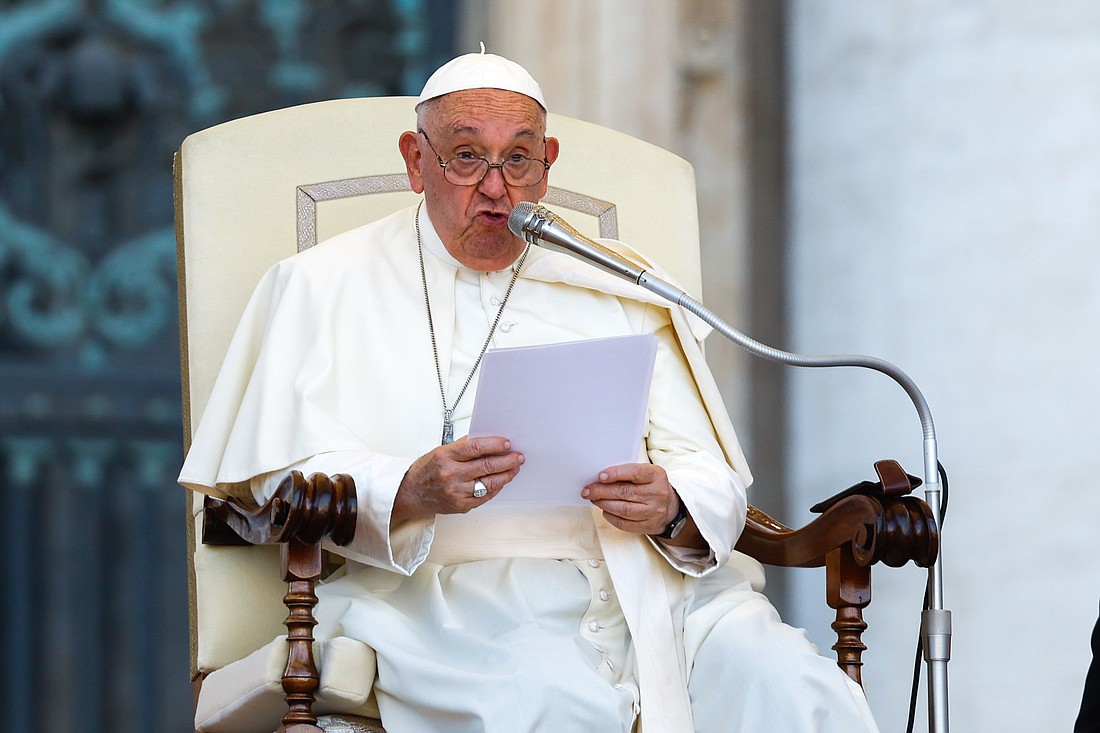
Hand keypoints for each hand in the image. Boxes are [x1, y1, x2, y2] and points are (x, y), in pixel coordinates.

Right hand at [393, 436, 523, 523]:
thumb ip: (463, 447)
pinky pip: (485, 496)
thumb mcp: (441, 451)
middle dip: (507, 461)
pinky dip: (496, 487)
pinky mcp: (461, 505)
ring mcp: (456, 492)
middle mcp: (450, 475)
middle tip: (518, 456)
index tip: (507, 444)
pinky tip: (502, 481)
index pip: (475, 447)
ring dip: (506, 475)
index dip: (494, 445)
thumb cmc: (426, 470)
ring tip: (514, 468)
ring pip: (489, 483)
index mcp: (445, 456)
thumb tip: (488, 442)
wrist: (411, 493)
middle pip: (486, 466)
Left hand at [582, 463, 681, 535]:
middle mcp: (657, 494)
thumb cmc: (652, 486)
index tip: (600, 476)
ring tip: (593, 499)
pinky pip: (625, 523)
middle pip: (625, 492)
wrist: (670, 507)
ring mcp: (654, 511)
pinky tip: (604, 510)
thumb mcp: (646, 473)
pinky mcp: (648, 525)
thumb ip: (627, 473)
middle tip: (588, 490)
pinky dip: (611, 517)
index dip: (616, 474)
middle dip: (602, 491)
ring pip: (623, 509)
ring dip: (604, 504)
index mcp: (657, 476)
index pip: (635, 473)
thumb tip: (600, 477)